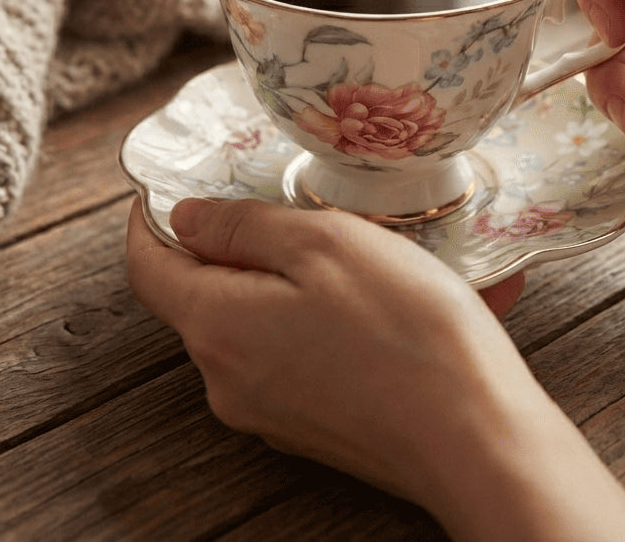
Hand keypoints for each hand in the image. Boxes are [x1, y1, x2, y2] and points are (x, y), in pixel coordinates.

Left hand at [126, 197, 624, 541]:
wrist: (477, 438)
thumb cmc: (405, 330)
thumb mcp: (325, 244)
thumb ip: (243, 227)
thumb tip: (184, 219)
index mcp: (218, 327)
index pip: (147, 267)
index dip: (150, 219)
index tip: (169, 186)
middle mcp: (227, 379)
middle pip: (203, 294)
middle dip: (237, 245)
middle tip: (293, 207)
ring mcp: (267, 410)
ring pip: (254, 321)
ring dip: (287, 279)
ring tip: (358, 250)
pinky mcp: (309, 426)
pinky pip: (293, 353)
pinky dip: (319, 317)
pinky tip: (381, 300)